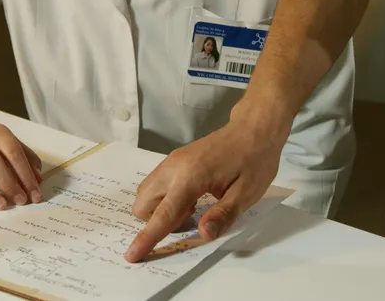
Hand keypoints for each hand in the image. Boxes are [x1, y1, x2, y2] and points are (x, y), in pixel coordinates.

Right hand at [124, 119, 287, 261]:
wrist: (254, 129)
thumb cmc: (254, 160)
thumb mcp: (246, 193)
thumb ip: (222, 215)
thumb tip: (202, 235)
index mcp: (190, 177)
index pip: (163, 214)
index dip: (147, 237)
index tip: (131, 255)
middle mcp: (173, 167)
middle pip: (143, 203)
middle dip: (156, 221)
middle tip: (190, 219)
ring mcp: (172, 161)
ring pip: (146, 193)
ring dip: (160, 210)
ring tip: (193, 208)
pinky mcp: (175, 159)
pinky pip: (156, 184)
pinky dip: (164, 199)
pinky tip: (191, 198)